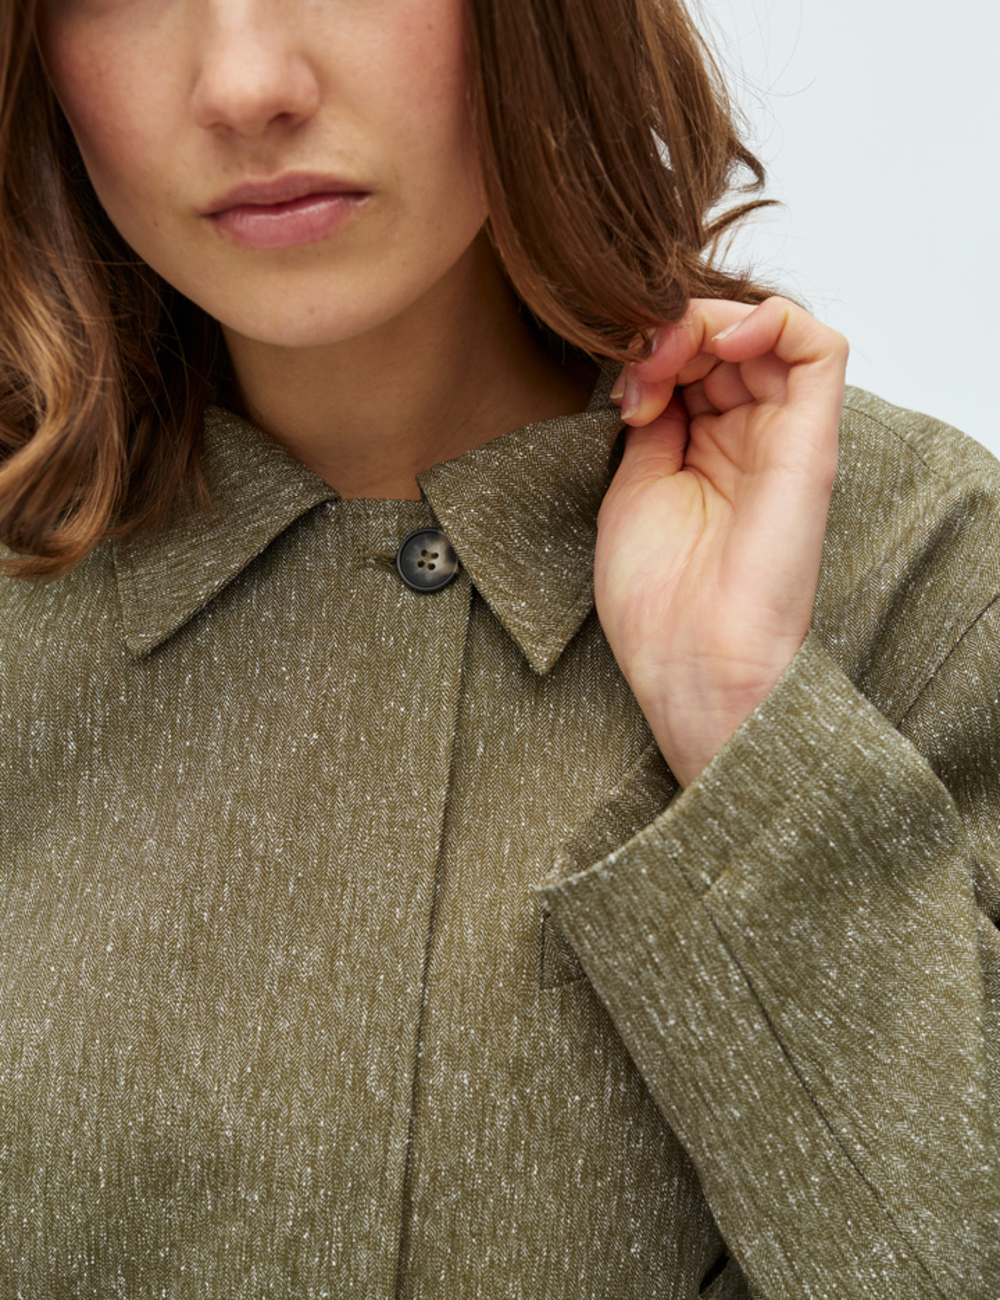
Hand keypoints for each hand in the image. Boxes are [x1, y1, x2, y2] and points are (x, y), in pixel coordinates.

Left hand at [595, 297, 846, 787]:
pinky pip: (819, 347)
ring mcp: (782, 435)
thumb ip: (652, 422)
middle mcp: (749, 437)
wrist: (692, 659)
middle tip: (638, 364)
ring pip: (766, 330)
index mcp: (706, 451)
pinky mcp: (812, 439)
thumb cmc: (658, 598)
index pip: (692, 360)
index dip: (652, 350)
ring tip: (666, 357)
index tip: (621, 387)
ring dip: (707, 323)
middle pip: (724, 337)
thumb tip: (651, 371)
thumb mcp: (633, 487)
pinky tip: (720, 342)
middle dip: (671, 331)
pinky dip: (771, 320)